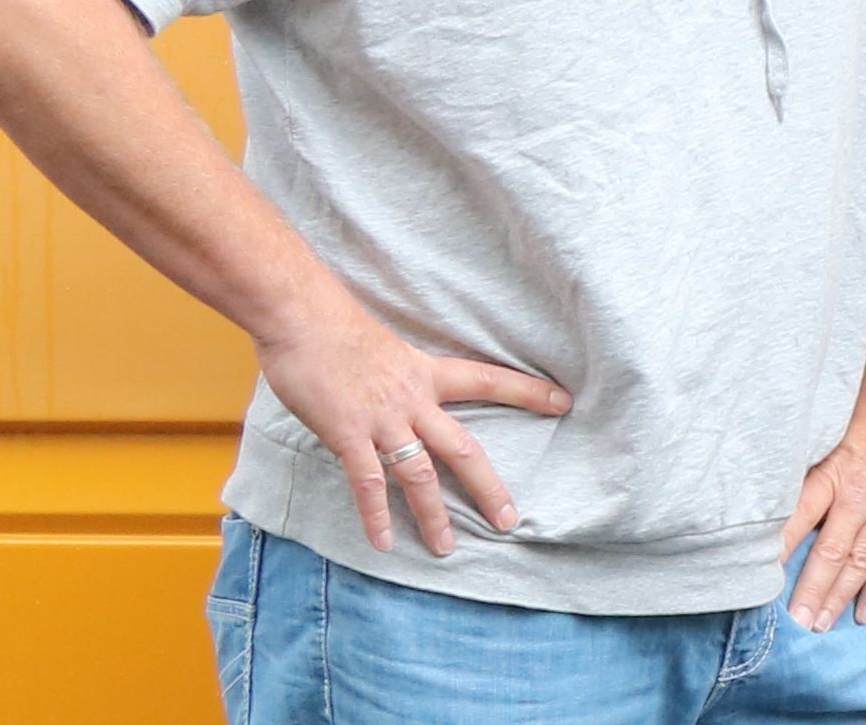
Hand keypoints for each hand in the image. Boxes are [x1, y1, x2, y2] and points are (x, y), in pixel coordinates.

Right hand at [255, 300, 565, 559]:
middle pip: (463, 449)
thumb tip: (403, 408)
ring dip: (433, 515)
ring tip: (445, 548)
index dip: (528, 392)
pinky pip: (367, 482)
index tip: (564, 403)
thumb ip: (400, 382)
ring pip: (418, 474)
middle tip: (509, 521)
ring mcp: (381, 419)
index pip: (489, 380)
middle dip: (487, 488)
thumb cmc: (337, 329)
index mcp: (427, 374)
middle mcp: (413, 400)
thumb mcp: (387, 349)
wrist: (301, 317)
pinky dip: (376, 515)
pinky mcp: (347, 433)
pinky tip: (384, 542)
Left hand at [774, 414, 865, 627]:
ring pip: (860, 564)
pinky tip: (864, 613)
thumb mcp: (830, 435)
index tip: (756, 581)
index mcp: (833, 473)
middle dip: (808, 592)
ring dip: (838, 598)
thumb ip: (811, 474)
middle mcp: (860, 496)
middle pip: (829, 554)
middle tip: (793, 623)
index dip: (777, 554)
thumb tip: (778, 509)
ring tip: (820, 626)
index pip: (796, 520)